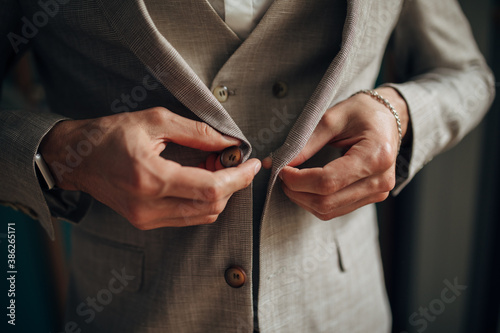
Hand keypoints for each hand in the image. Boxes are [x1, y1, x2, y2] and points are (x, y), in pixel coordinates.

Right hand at [39, 107, 260, 228]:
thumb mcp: (155, 121)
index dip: (239, 178)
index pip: (211, 188)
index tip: (254, 165)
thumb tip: (228, 143)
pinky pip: (187, 217)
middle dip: (232, 184)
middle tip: (231, 160)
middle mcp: (149, 206)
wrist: (76, 159)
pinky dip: (202, 200)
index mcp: (151, 178)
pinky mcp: (145, 222)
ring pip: (202, 216)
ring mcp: (146, 218)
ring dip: (219, 193)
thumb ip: (197, 132)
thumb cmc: (110, 134)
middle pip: (211, 206)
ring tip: (215, 166)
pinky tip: (201, 179)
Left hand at [264, 87, 409, 219]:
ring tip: (292, 180)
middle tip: (282, 175)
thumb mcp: (333, 118)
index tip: (281, 169)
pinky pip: (336, 210)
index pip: (327, 181)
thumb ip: (306, 142)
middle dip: (296, 191)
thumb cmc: (363, 113)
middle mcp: (380, 180)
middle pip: (326, 201)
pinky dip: (314, 202)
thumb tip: (277, 162)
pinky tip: (305, 187)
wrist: (389, 118)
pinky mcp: (372, 198)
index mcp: (375, 156)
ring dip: (302, 199)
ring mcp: (378, 193)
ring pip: (328, 210)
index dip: (298, 180)